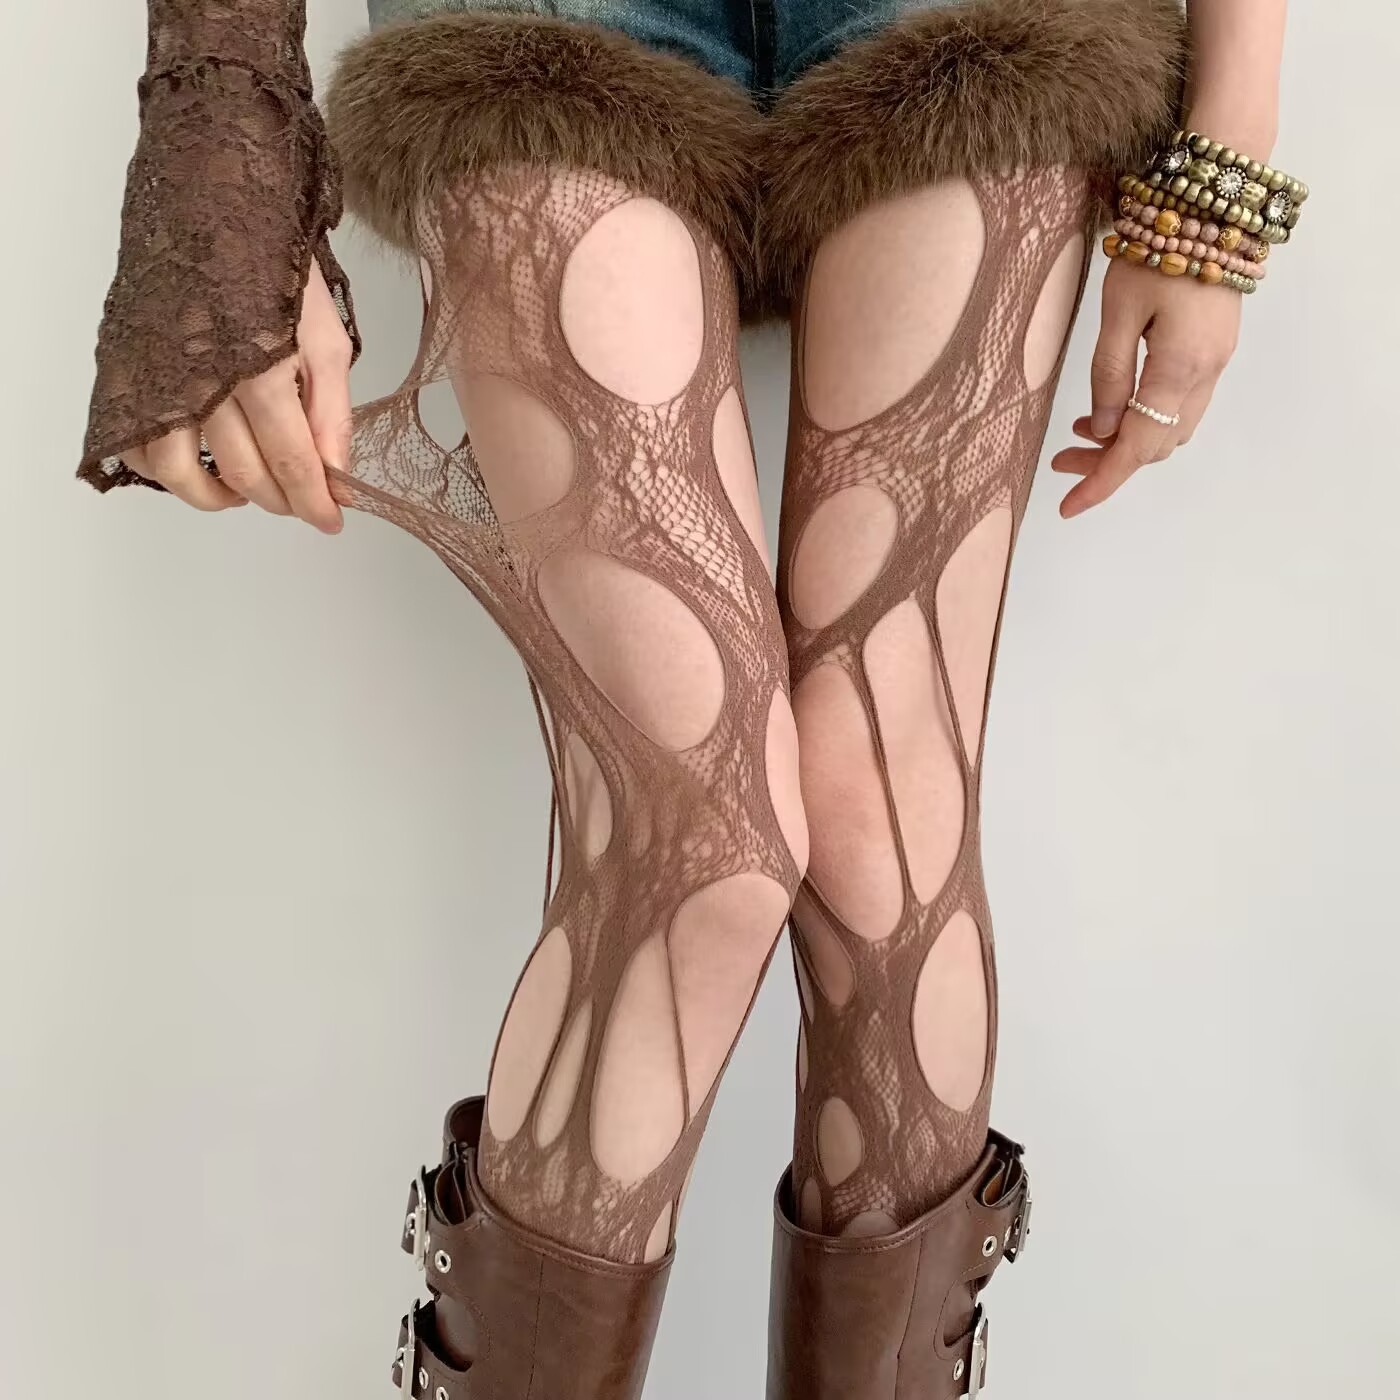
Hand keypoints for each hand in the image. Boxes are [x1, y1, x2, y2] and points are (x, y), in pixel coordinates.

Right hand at [123, 262, 354, 531]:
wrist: (213, 207)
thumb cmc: (275, 266)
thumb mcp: (325, 337)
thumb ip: (333, 411)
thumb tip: (338, 474)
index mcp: (260, 369)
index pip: (292, 461)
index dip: (315, 501)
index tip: (331, 521)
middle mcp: (204, 381)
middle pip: (246, 473)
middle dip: (283, 499)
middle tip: (303, 500)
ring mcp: (160, 379)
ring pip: (181, 473)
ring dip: (220, 496)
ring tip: (251, 491)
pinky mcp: (129, 374)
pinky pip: (137, 448)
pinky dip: (167, 473)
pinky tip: (200, 467)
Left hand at [1051, 256, 1240, 517]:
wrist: (1210, 208)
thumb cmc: (1158, 248)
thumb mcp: (1118, 312)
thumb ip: (1108, 375)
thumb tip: (1099, 430)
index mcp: (1181, 367)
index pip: (1138, 446)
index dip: (1102, 480)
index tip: (1070, 506)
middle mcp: (1206, 374)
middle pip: (1155, 446)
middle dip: (1108, 463)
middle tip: (1059, 461)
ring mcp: (1215, 364)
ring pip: (1170, 430)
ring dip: (1126, 442)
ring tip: (1075, 436)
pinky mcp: (1213, 352)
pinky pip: (1178, 405)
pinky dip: (1144, 419)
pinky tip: (1109, 410)